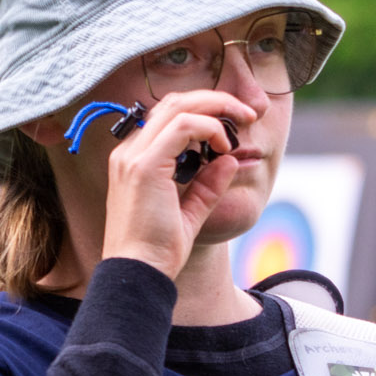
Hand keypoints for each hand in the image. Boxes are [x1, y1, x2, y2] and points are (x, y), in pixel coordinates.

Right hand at [98, 91, 253, 277]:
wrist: (138, 274)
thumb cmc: (158, 250)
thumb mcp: (190, 212)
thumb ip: (208, 185)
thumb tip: (229, 160)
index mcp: (133, 160)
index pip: (167, 116)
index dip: (203, 112)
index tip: (233, 126)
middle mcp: (129, 152)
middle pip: (172, 102)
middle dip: (214, 100)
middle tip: (246, 113)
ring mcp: (133, 156)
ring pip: (177, 106)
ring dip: (216, 107)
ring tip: (242, 120)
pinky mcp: (144, 166)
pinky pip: (183, 126)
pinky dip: (209, 127)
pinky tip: (224, 146)